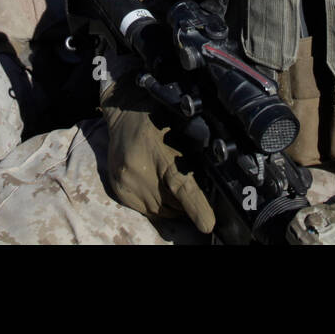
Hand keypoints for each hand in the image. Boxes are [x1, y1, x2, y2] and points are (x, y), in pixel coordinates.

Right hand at [102, 75, 215, 233]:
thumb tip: (215, 179)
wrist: (123, 111)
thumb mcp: (180, 126)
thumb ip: (193, 153)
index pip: (180, 184)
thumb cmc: (157, 115)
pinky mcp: (120, 191)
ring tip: (171, 180)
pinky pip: (147, 210)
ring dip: (172, 202)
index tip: (207, 223)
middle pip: (174, 203)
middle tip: (191, 184)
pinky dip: (158, 203)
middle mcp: (138, 170)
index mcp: (157, 151)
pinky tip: (158, 185)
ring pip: (162, 210)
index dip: (196, 206)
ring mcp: (127, 183)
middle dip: (187, 200)